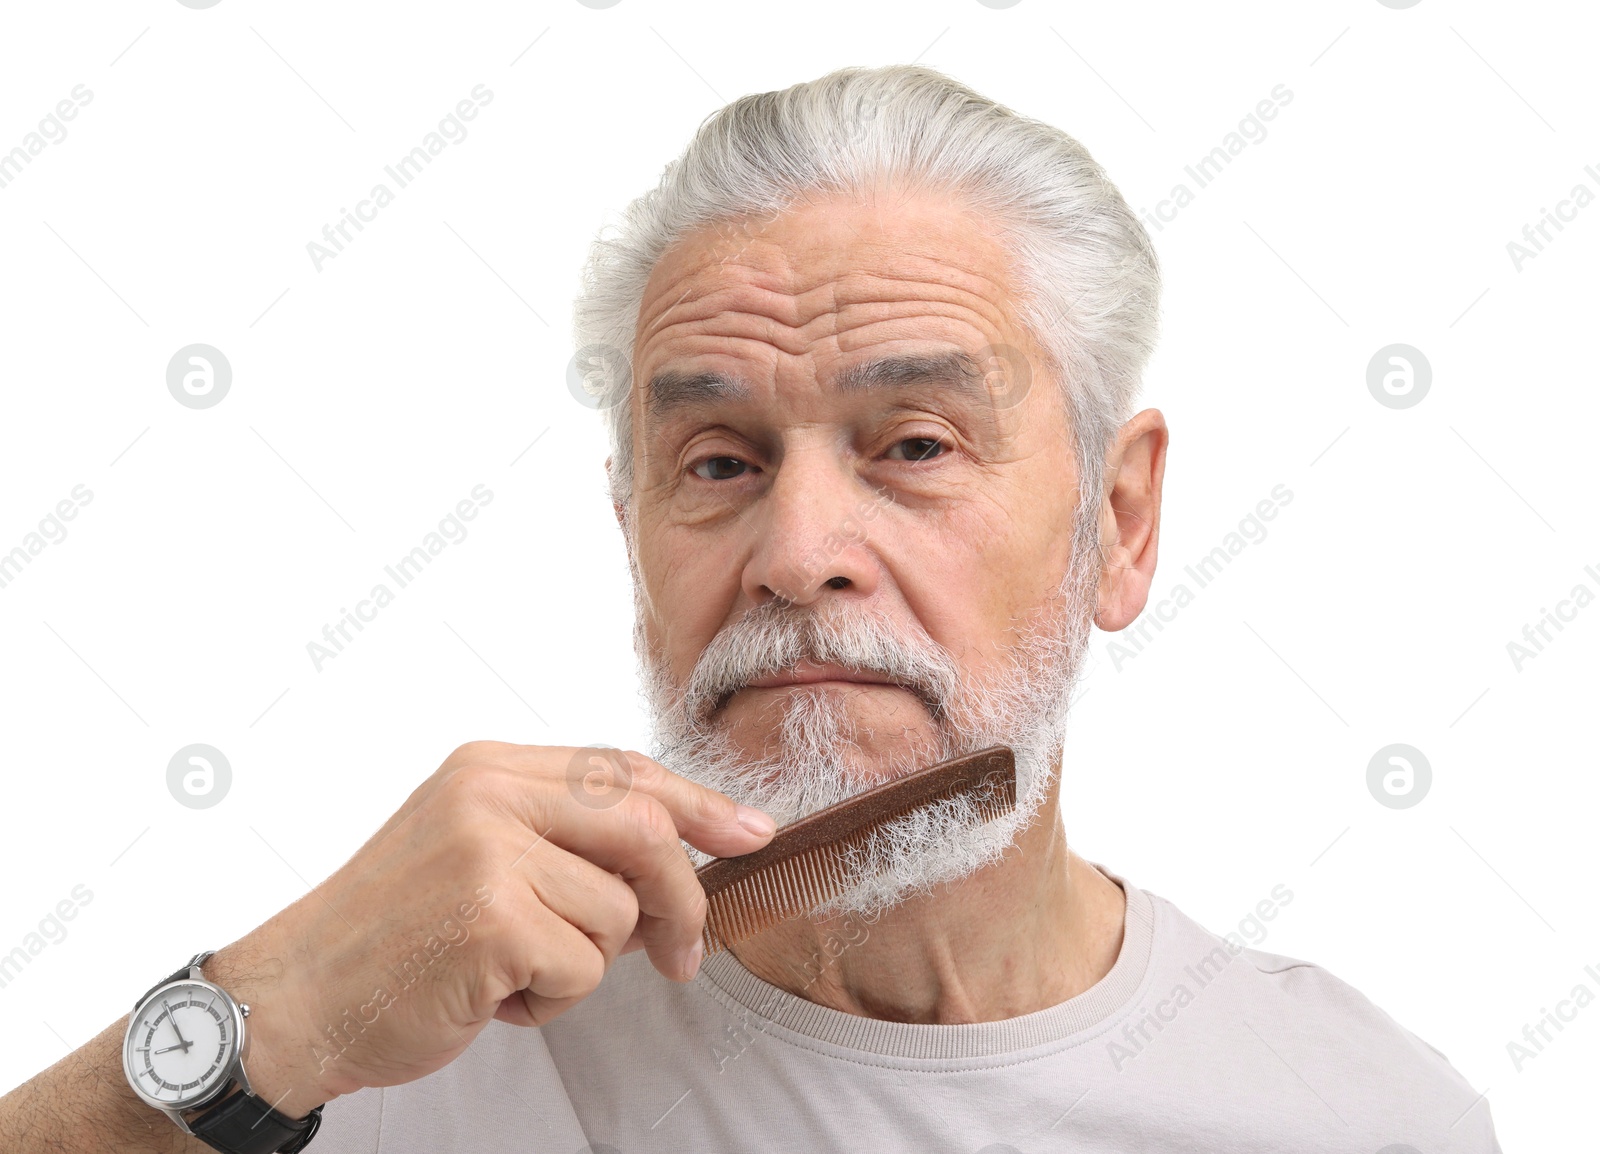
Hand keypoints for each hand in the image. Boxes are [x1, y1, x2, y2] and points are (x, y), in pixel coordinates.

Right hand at [203, 743, 774, 1120]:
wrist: (294, 997)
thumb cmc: (390, 934)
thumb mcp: (472, 850)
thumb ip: (562, 838)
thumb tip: (677, 857)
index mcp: (490, 768)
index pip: (623, 769)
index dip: (698, 803)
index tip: (749, 832)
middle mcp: (490, 794)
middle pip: (644, 827)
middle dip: (682, 897)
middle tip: (682, 952)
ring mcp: (489, 852)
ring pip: (619, 911)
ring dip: (585, 965)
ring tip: (513, 971)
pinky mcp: (490, 918)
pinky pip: (583, 967)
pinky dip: (551, 999)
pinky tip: (493, 995)